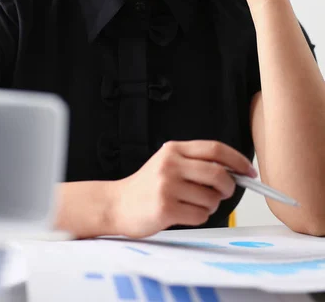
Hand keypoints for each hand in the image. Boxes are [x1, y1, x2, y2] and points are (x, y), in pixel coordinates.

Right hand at [112, 140, 256, 237]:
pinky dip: (199, 217)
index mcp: (174, 149)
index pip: (215, 149)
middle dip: (229, 187)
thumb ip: (195, 163)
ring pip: (211, 198)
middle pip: (218, 174)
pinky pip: (200, 216)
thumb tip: (233, 171)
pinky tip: (183, 214)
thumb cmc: (147, 186)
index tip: (249, 171)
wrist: (117, 204)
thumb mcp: (168, 163)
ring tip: (192, 204)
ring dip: (210, 206)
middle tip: (225, 192)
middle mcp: (171, 164)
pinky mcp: (165, 208)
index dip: (237, 160)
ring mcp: (167, 186)